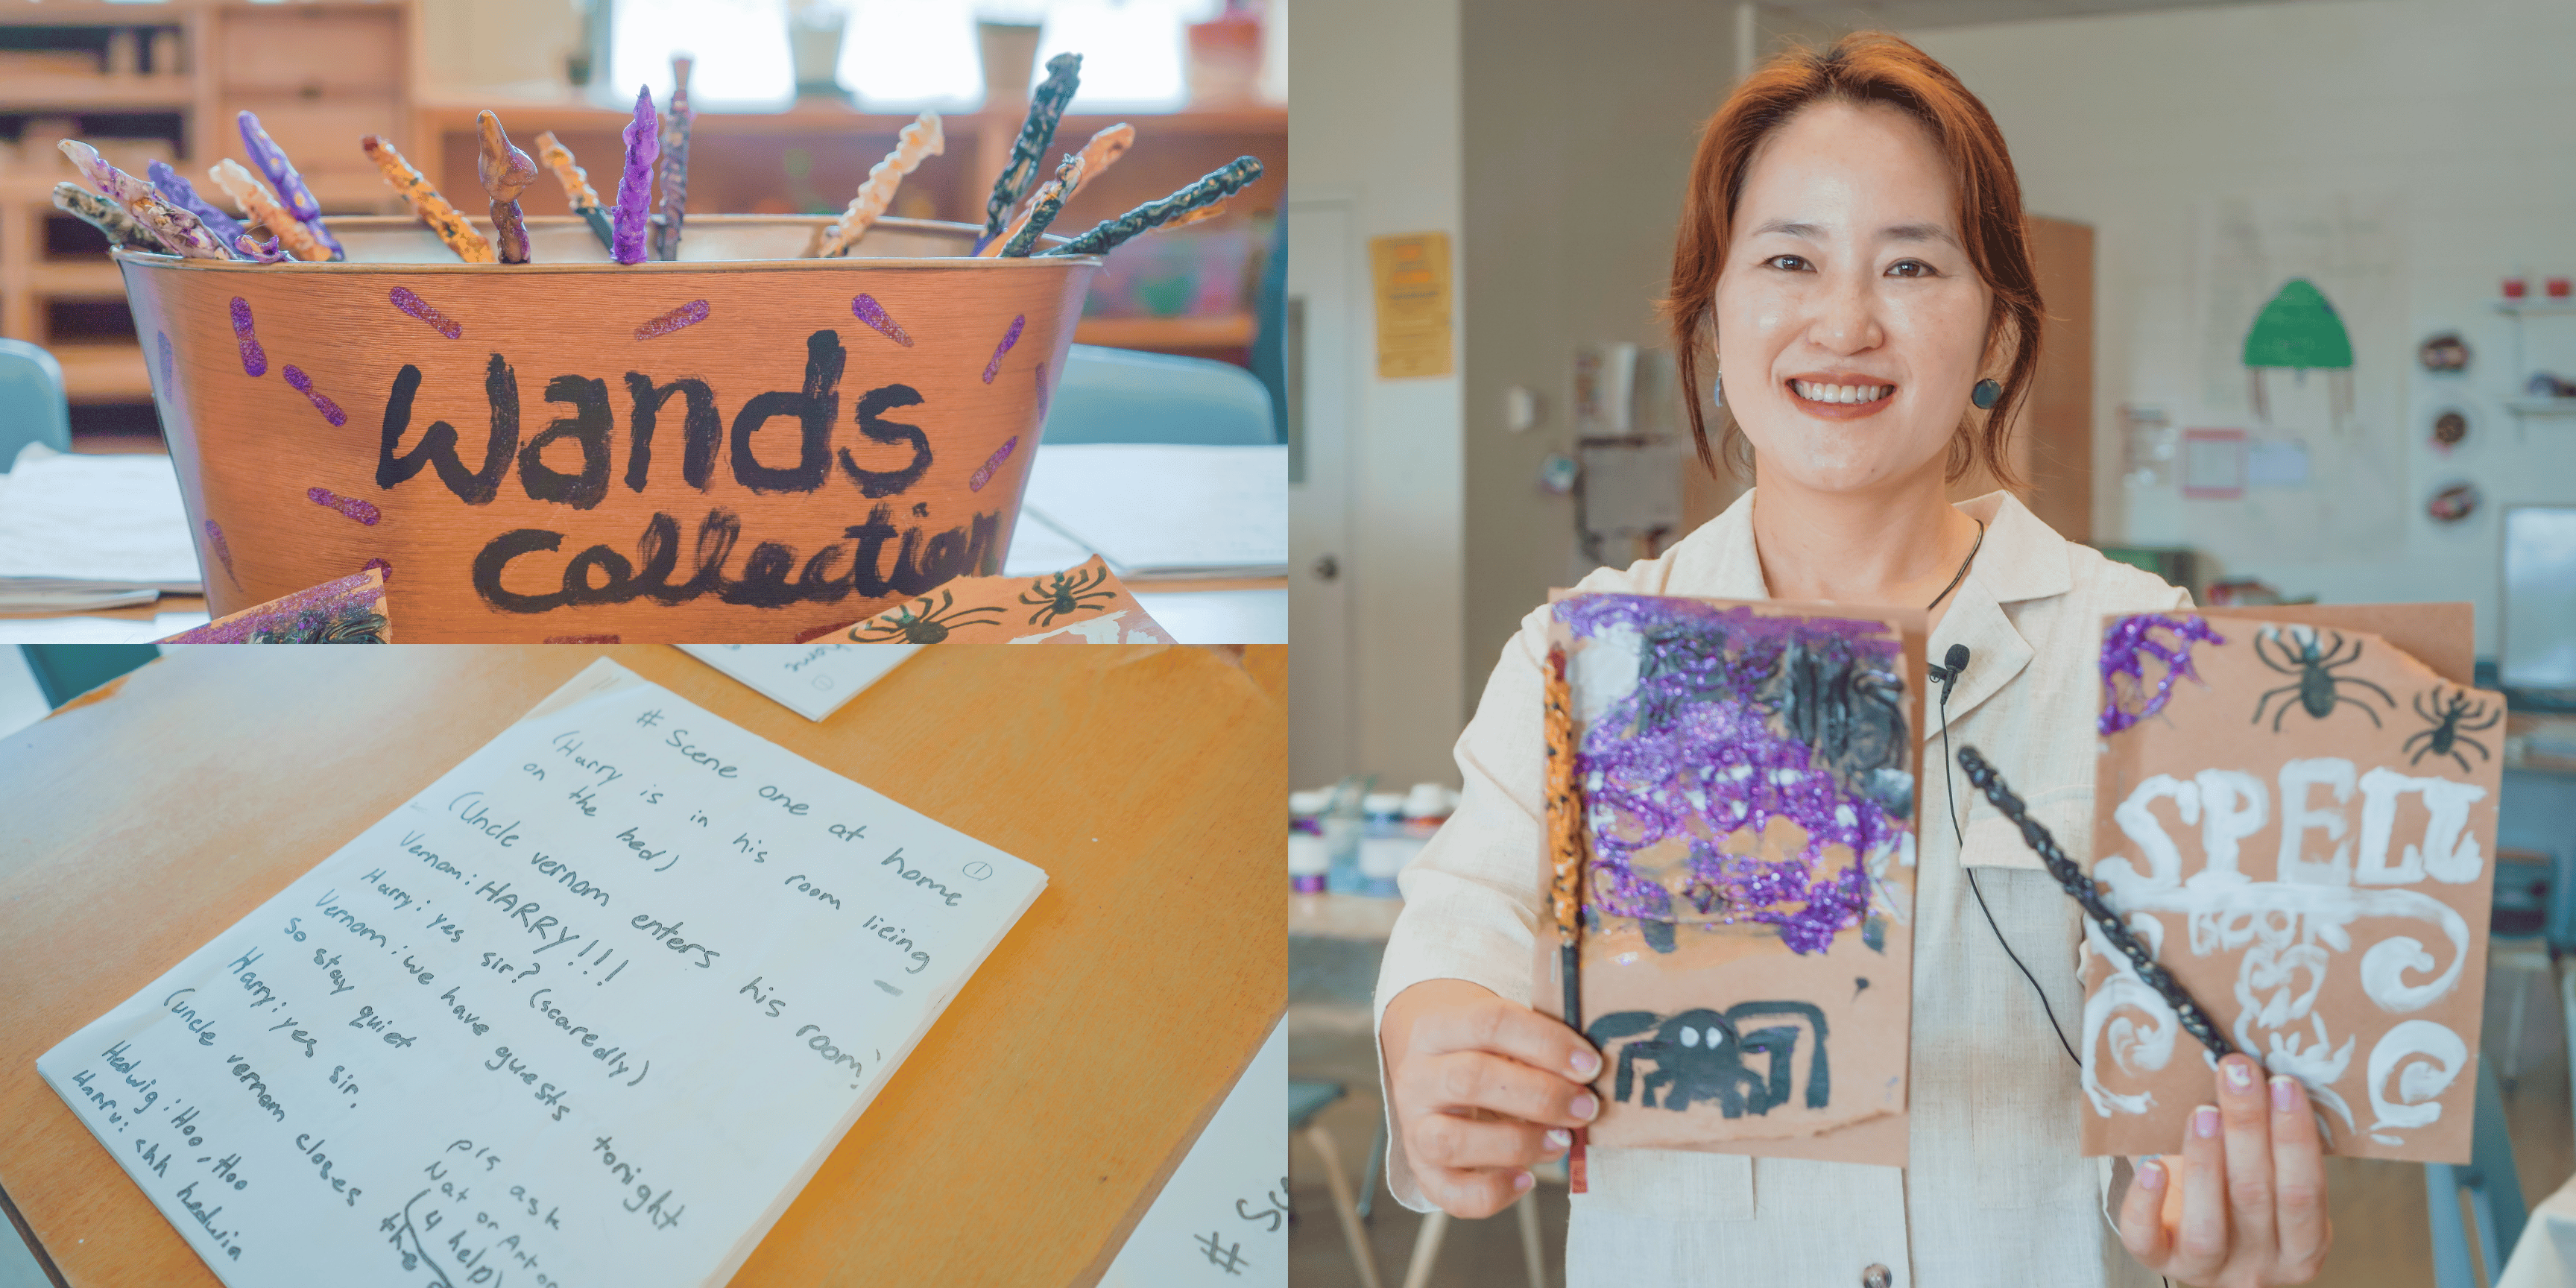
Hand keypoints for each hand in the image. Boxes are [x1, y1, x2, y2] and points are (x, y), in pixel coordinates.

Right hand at [1380, 979, 1601, 1217]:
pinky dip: (1495, 1191)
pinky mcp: (1423, 1172)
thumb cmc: (1483, 1054)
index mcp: (1435, 1029)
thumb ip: (1537, 1046)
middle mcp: (1416, 1077)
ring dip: (1518, 1142)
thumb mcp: (1502, 1035)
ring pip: (1451, 1140)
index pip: (1489, 1023)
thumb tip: (1592, 1072)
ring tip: (1561, 1141)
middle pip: (1471, 1078)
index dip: (1546, 1043)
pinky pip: (1452, 1193)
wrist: (1434, 1076)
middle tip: (1585, 1107)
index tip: (1590, 1065)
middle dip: (1541, 1096)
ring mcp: (1413, 1127)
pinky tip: (1526, 1179)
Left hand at [2117, 1053, 2331, 1285]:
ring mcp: (2209, 1271)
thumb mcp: (2270, 1182)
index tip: (2282, 1083)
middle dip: (2248, 1129)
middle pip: (2255, 1197)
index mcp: (2301, 1247)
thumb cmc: (2240, 1203)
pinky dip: (2147, 1201)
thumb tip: (2260, 1073)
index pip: (2304, 1194)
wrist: (2200, 1247)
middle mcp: (2260, 1266)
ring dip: (2206, 1161)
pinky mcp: (2161, 1263)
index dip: (2295, 1138)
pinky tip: (2151, 1165)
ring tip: (2203, 1112)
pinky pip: (2147, 1239)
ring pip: (2207, 1225)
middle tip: (2237, 1074)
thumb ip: (2272, 1148)